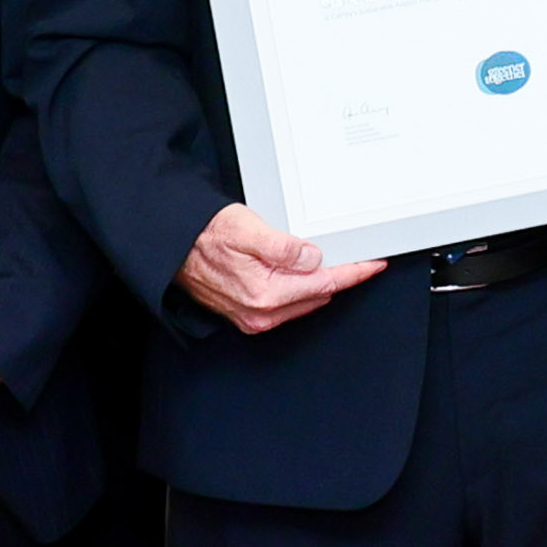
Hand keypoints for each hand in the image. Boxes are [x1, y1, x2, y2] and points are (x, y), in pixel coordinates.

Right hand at [179, 201, 375, 335]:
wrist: (173, 246)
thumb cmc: (204, 236)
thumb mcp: (248, 229)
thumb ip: (284, 247)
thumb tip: (312, 258)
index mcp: (266, 293)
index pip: (326, 284)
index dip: (353, 272)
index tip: (373, 264)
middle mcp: (261, 313)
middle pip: (319, 294)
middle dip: (338, 276)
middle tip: (353, 255)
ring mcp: (254, 317)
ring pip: (304, 301)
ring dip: (318, 283)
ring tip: (325, 260)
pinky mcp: (247, 315)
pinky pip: (288, 305)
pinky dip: (300, 289)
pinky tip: (300, 273)